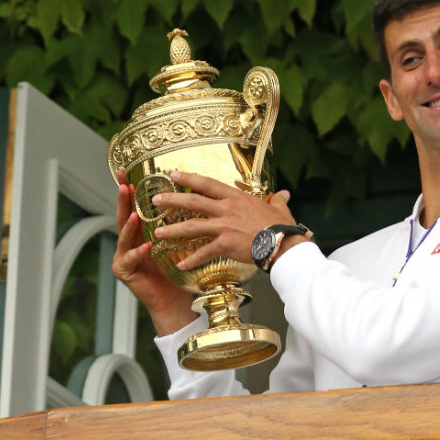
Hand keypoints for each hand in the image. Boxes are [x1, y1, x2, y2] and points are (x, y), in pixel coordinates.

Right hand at [112, 169, 196, 335]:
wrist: (173, 299)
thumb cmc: (175, 270)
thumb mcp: (174, 242)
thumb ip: (173, 223)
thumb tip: (189, 196)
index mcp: (140, 232)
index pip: (133, 206)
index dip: (129, 190)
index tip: (126, 171)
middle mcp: (128, 242)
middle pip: (123, 217)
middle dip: (123, 200)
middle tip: (123, 184)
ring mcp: (122, 256)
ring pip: (123, 237)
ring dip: (129, 226)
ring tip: (135, 215)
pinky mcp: (123, 271)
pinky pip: (128, 259)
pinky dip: (137, 253)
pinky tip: (145, 247)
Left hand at [151, 171, 301, 270]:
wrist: (283, 243)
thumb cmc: (281, 226)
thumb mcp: (278, 208)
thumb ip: (276, 201)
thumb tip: (283, 195)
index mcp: (236, 197)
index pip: (207, 184)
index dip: (189, 178)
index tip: (173, 174)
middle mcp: (226, 209)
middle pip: (193, 201)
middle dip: (172, 200)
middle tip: (155, 201)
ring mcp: (224, 227)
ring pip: (192, 226)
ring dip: (173, 230)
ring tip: (158, 233)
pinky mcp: (225, 245)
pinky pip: (204, 253)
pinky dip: (191, 260)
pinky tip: (180, 265)